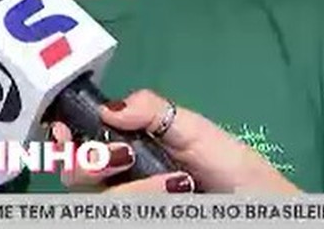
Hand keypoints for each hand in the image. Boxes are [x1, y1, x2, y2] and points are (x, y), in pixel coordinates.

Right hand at [51, 89, 299, 193]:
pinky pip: (120, 211)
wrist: (261, 203)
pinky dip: (143, 200)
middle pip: (75, 176)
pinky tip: (174, 194)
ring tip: (174, 183)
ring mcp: (131, 203)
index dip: (61, 138)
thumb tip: (108, 106)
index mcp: (125, 148)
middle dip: (87, 163)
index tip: (62, 131)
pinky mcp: (142, 217)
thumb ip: (152, 110)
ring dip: (132, 189)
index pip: (78, 144)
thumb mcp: (193, 128)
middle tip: (119, 156)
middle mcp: (120, 180)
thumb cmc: (230, 165)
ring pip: (101, 200)